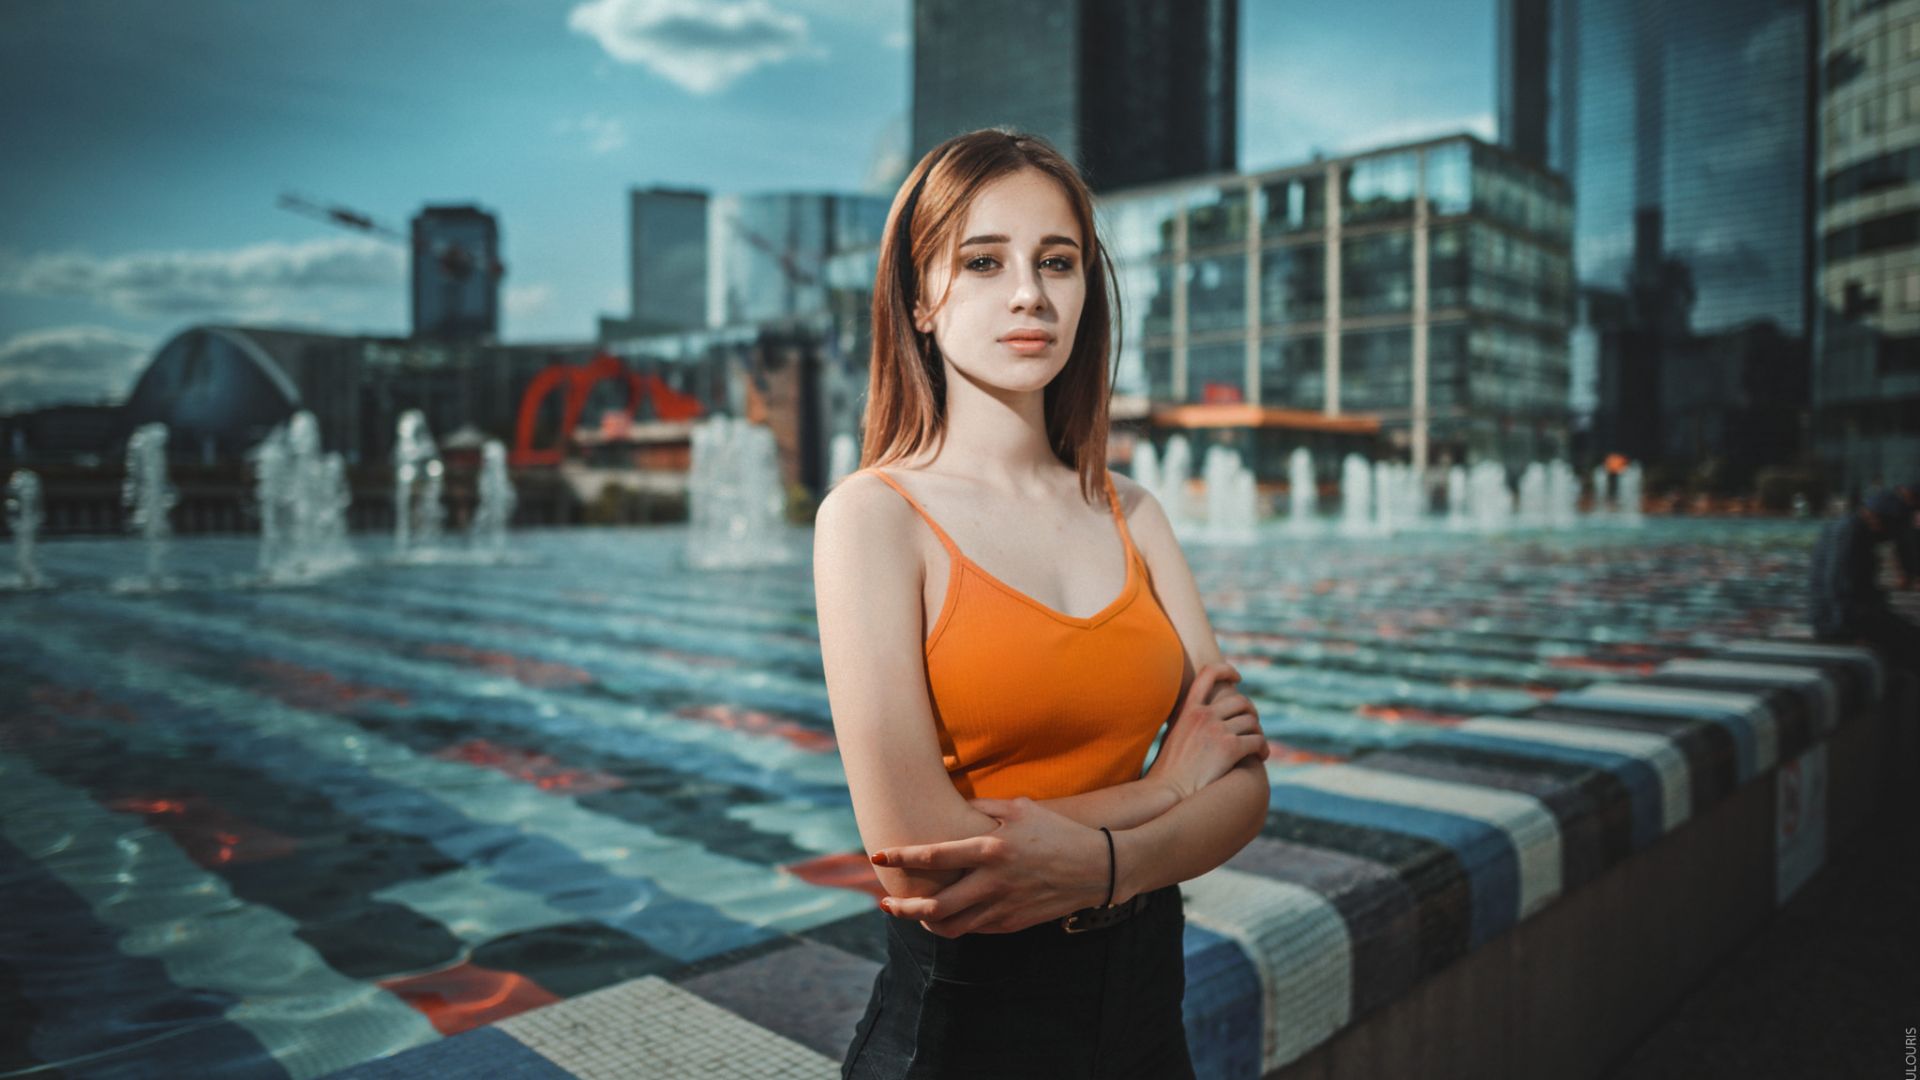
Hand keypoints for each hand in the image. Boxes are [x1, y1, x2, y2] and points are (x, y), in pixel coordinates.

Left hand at [873, 797, 1108, 935]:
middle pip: (934, 905)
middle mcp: (992, 881)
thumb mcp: (1020, 808)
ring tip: (911, 913)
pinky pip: (974, 930)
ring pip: (951, 926)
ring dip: (924, 922)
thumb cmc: (1057, 831)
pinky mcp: (1012, 923)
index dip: (901, 856)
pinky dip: (955, 925)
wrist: (1097, 867)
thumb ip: (983, 807)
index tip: (877, 855)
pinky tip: (945, 916)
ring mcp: (1002, 906)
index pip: (934, 855)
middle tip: (885, 903)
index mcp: (990, 848)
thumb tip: (954, 803)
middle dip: (903, 907)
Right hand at [1145, 661, 1267, 801]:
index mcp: (1187, 709)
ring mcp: (1217, 730)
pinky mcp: (1230, 748)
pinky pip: (1258, 741)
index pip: (1209, 674)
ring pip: (1252, 722)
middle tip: (1252, 726)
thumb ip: (1187, 721)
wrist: (1167, 792)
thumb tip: (1202, 717)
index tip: (1237, 678)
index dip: (1227, 670)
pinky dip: (1263, 749)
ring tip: (1258, 746)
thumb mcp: (1173, 734)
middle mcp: (1203, 715)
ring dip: (1259, 733)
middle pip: (1240, 701)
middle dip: (1251, 713)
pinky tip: (1261, 757)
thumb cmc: (1168, 770)